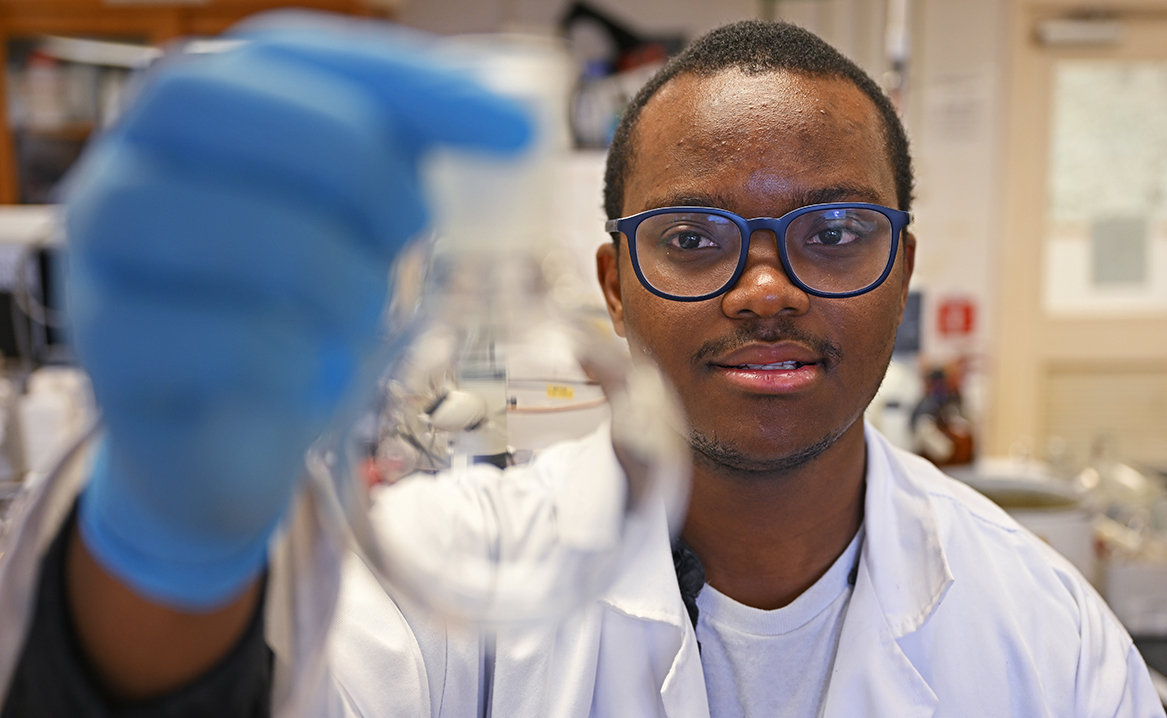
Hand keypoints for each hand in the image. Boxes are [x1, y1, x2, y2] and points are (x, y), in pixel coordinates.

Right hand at [65, 13, 530, 608]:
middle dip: (354, 167)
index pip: (288, 49)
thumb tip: (516, 119)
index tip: (516, 129)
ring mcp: (98, 254)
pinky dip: (300, 360)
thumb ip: (405, 160)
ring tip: (365, 318)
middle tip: (416, 234)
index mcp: (194, 115)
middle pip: (218, 101)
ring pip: (228, 226)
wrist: (224, 444)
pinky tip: (318, 376)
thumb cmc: (293, 317)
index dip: (405, 79)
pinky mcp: (109, 351)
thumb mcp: (356, 227)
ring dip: (339, 279)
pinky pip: (217, 337)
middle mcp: (126, 161)